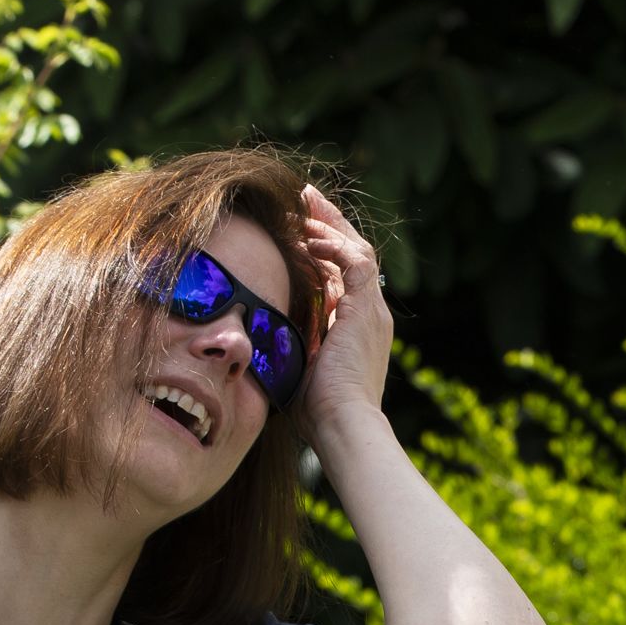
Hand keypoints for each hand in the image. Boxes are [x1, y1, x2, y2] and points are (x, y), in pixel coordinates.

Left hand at [296, 184, 393, 427]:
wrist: (342, 425)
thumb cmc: (315, 412)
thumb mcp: (297, 367)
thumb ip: (287, 343)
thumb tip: (253, 331)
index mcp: (356, 328)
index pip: (343, 276)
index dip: (322, 250)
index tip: (299, 231)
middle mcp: (370, 315)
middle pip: (353, 254)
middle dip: (328, 225)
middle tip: (305, 199)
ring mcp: (372, 312)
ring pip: (356, 251)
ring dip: (330, 226)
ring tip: (306, 203)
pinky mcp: (367, 310)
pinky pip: (356, 262)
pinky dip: (334, 245)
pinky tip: (309, 236)